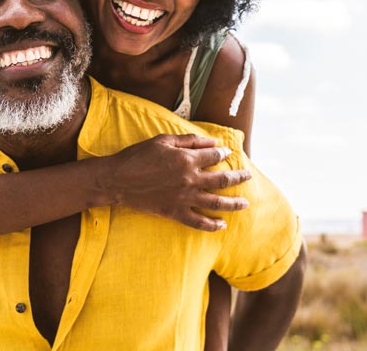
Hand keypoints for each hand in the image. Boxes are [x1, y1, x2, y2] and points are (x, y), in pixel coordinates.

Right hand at [101, 134, 250, 230]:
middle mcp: (190, 180)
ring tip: (245, 204)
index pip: (214, 156)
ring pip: (216, 203)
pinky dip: (212, 225)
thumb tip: (212, 142)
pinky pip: (198, 222)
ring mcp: (184, 198)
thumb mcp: (163, 140)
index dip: (223, 153)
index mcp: (187, 160)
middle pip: (222, 179)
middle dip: (238, 177)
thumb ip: (189, 141)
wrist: (118, 180)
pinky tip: (222, 225)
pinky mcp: (174, 213)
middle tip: (248, 176)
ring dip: (233, 204)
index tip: (228, 153)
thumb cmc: (138, 155)